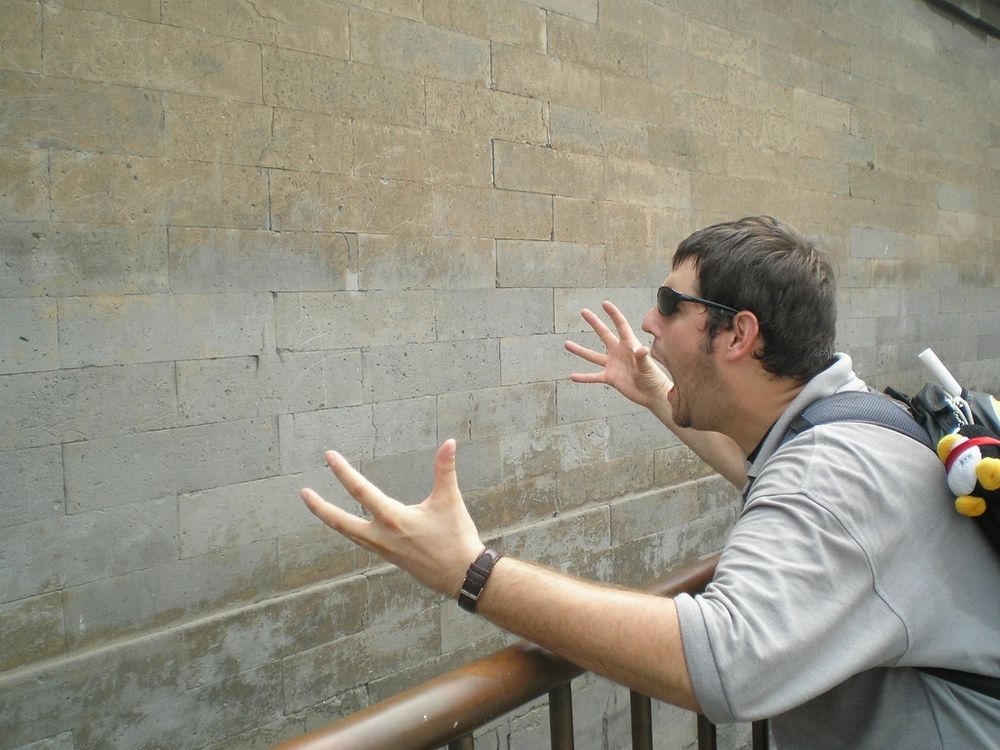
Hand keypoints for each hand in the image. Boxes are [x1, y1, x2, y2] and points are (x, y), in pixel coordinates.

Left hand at [300, 440, 483, 597]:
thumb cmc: (456, 538)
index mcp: (392, 519)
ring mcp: (383, 549)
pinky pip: (361, 542)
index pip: (360, 491)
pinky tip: (351, 527)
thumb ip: (445, 470)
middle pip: (340, 522)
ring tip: (320, 508)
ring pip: (348, 534)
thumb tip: (449, 442)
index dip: (343, 472)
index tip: (329, 457)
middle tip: (303, 493)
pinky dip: (350, 531)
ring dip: (332, 520)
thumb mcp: (450, 500)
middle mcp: (381, 536)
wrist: (462, 576)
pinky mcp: (390, 557)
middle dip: (319, 507)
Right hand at [565, 301, 670, 408]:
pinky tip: (572, 376)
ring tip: (567, 344)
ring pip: (593, 356)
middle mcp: (618, 352)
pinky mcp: (609, 377)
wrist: (650, 393)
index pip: (621, 325)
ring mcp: (612, 364)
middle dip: (594, 323)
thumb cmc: (653, 378)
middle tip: (584, 312)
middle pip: (604, 334)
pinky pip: (593, 376)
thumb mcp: (647, 367)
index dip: (613, 314)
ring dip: (580, 350)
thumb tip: (642, 349)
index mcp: (629, 345)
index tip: (604, 304)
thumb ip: (642, 358)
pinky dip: (584, 377)